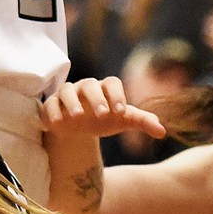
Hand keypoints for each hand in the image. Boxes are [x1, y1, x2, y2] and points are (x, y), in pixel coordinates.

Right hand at [41, 76, 165, 140]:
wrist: (79, 129)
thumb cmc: (102, 119)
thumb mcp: (122, 120)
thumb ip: (141, 121)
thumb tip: (163, 131)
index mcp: (104, 89)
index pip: (111, 82)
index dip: (117, 95)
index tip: (121, 111)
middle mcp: (84, 88)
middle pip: (90, 84)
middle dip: (97, 98)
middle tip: (104, 114)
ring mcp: (66, 95)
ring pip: (67, 91)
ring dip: (72, 102)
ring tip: (78, 116)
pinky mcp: (51, 106)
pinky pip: (49, 104)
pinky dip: (53, 112)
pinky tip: (58, 124)